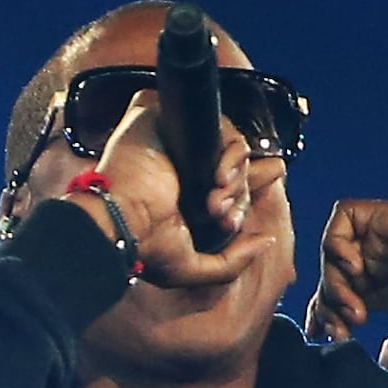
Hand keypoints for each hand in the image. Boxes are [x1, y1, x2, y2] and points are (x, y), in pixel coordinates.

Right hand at [75, 96, 257, 290]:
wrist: (121, 222)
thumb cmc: (146, 247)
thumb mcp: (192, 268)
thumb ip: (232, 262)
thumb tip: (265, 241)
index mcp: (188, 192)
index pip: (233, 180)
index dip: (251, 186)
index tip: (256, 194)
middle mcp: (184, 164)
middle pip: (237, 164)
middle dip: (239, 192)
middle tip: (220, 212)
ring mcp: (174, 139)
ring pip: (231, 143)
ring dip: (235, 173)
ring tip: (216, 198)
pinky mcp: (165, 120)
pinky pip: (215, 122)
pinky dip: (228, 147)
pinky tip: (217, 176)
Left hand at [305, 200, 387, 368]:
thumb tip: (385, 356)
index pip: (349, 287)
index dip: (327, 308)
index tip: (323, 334)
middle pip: (338, 267)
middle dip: (328, 300)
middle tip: (340, 328)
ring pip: (338, 243)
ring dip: (333, 278)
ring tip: (354, 309)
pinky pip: (347, 216)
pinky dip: (338, 244)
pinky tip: (355, 274)